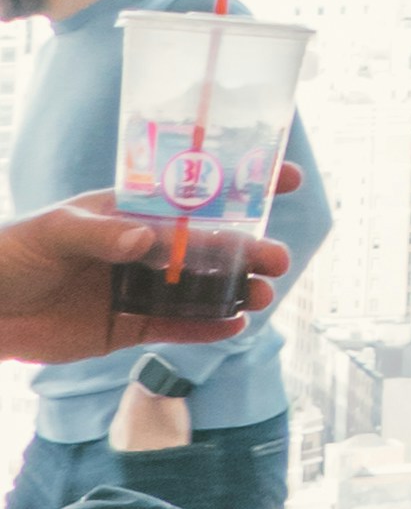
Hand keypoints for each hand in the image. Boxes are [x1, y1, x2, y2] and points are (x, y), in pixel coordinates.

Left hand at [0, 199, 293, 366]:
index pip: (190, 194)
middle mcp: (138, 247)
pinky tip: (234, 326)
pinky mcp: (123, 327)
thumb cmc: (10, 254)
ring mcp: (133, 288)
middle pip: (204, 247)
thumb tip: (148, 239)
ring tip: (263, 297)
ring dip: (232, 291)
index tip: (285, 180)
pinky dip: (205, 328)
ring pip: (195, 289)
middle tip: (278, 259)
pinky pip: (173, 326)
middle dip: (246, 250)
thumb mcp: (52, 232)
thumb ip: (100, 234)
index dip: (239, 186)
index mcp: (127, 212)